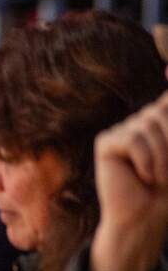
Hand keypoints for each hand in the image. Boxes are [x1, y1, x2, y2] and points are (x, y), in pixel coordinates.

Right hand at [92, 90, 167, 270]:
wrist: (147, 217)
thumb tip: (166, 103)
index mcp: (163, 121)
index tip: (165, 53)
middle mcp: (144, 120)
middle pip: (163, 112)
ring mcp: (124, 128)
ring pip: (151, 126)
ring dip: (163, 156)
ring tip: (157, 177)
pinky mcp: (108, 141)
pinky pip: (133, 139)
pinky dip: (145, 160)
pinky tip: (140, 175)